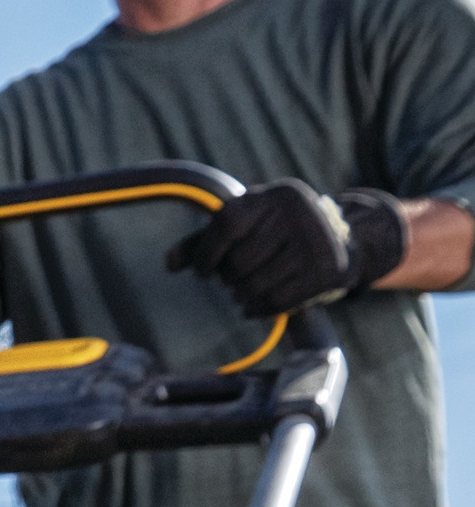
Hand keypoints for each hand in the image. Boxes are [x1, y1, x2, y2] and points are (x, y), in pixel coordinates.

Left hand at [167, 179, 407, 313]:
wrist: (338, 242)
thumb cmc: (274, 234)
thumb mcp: (243, 226)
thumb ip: (203, 241)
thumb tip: (168, 263)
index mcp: (275, 196)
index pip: (227, 223)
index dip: (206, 253)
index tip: (203, 271)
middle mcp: (300, 214)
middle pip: (240, 261)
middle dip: (228, 277)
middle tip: (234, 278)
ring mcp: (317, 243)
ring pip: (255, 286)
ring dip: (241, 296)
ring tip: (244, 290)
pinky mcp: (328, 271)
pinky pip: (277, 303)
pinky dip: (258, 310)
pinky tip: (254, 306)